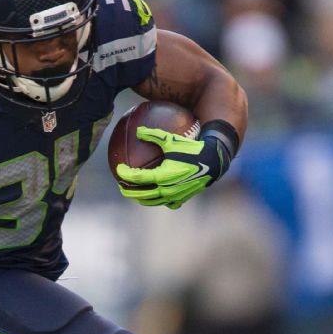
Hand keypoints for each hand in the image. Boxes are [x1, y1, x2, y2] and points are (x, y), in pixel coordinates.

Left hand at [115, 126, 231, 209]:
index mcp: (162, 176)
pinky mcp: (182, 199)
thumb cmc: (193, 148)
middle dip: (129, 191)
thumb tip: (138, 130)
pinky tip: (156, 195)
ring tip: (135, 193)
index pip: (137, 178)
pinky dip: (159, 200)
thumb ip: (154, 135)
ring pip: (153, 202)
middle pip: (142, 195)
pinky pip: (167, 203)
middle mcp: (167, 189)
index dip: (125, 174)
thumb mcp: (172, 140)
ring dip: (141, 198)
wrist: (214, 162)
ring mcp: (175, 196)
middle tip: (121, 185)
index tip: (118, 169)